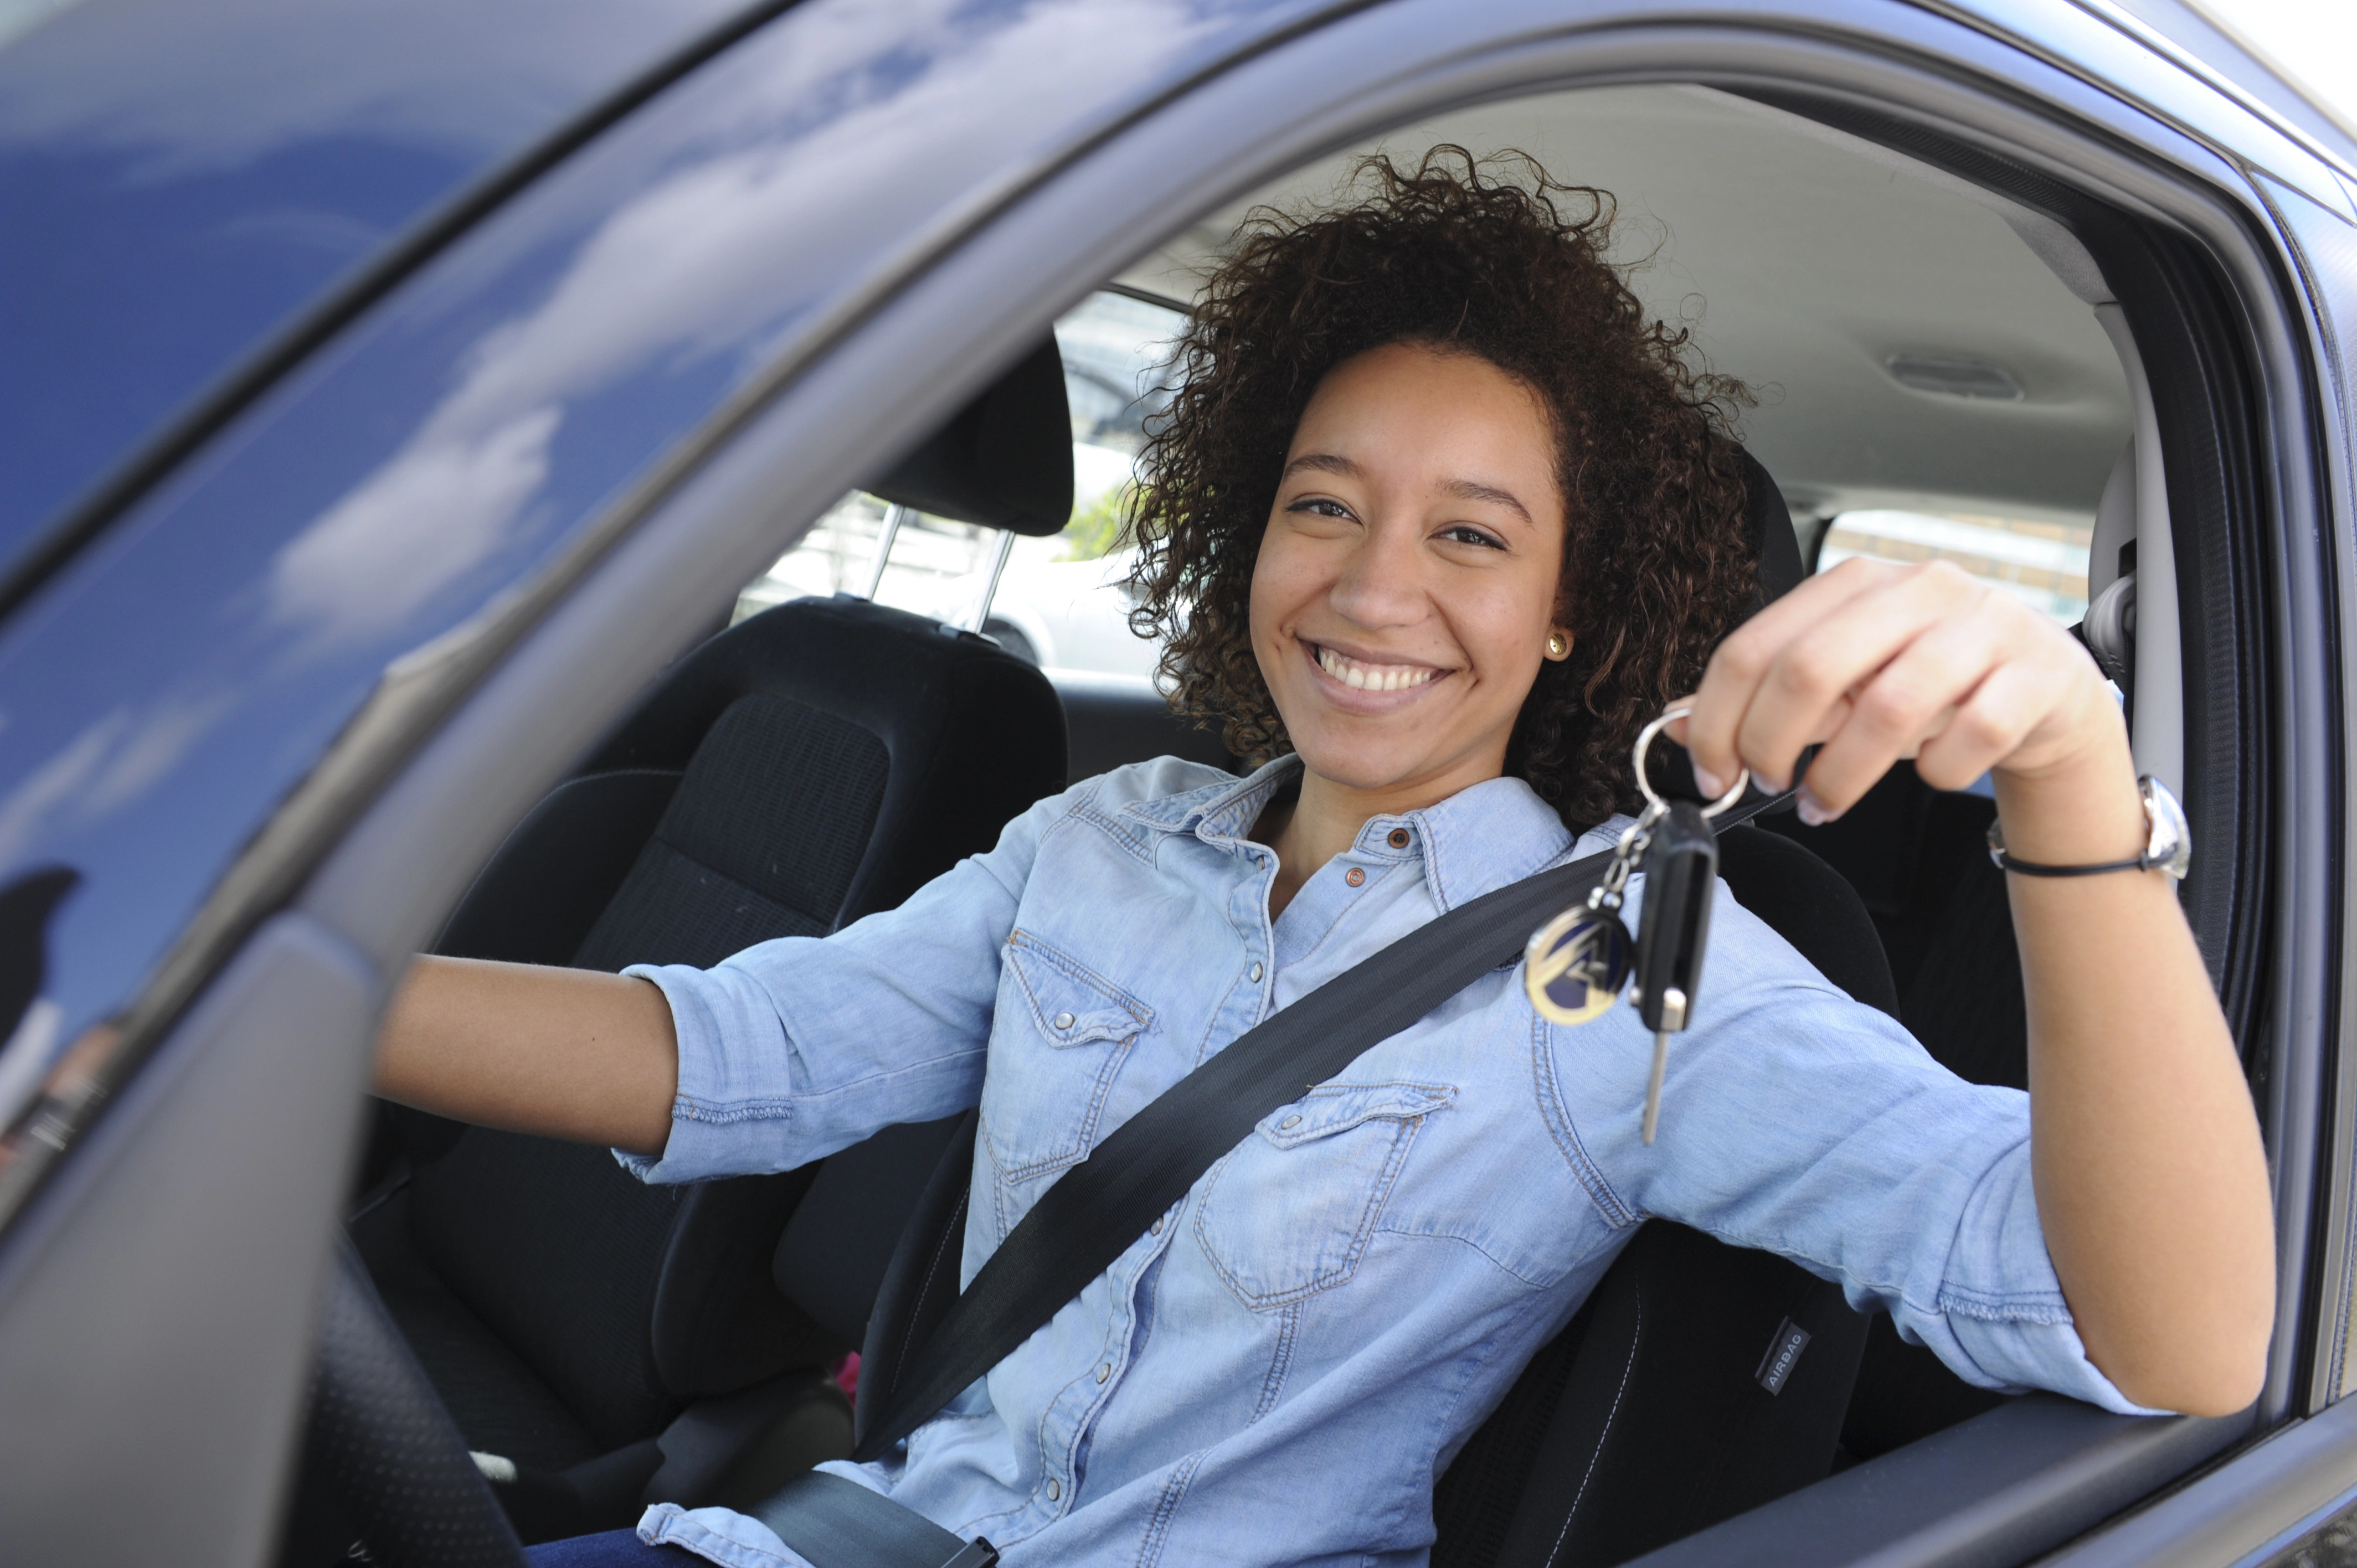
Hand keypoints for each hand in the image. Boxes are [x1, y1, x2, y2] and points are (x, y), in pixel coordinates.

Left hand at [1677, 557, 2123, 823]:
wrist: (2045, 690)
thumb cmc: (1931, 684)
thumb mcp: (1841, 683)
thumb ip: (1763, 700)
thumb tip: (1675, 729)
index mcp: (1854, 583)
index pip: (1754, 647)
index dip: (1717, 720)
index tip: (1711, 773)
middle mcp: (1917, 588)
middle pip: (1811, 668)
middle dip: (1771, 743)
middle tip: (1766, 786)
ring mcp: (1982, 626)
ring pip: (1889, 706)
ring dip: (1841, 774)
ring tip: (1823, 804)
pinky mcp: (2036, 673)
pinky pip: (1974, 733)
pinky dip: (1939, 770)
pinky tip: (1929, 774)